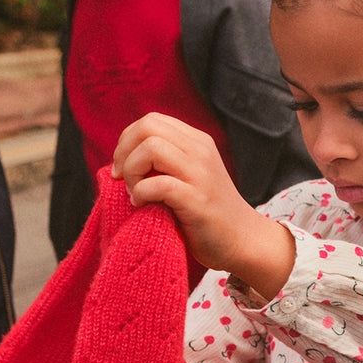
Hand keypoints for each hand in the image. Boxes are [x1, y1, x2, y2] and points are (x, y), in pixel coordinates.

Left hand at [112, 113, 294, 297]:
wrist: (242, 241)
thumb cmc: (206, 213)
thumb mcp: (189, 175)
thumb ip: (165, 161)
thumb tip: (120, 160)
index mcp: (197, 142)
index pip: (151, 121)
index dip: (127, 141)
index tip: (123, 168)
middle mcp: (200, 151)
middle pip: (147, 127)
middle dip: (124, 152)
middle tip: (123, 179)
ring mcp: (200, 174)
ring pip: (151, 149)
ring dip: (131, 172)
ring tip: (135, 193)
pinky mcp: (197, 200)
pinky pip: (157, 184)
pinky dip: (140, 194)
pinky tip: (142, 206)